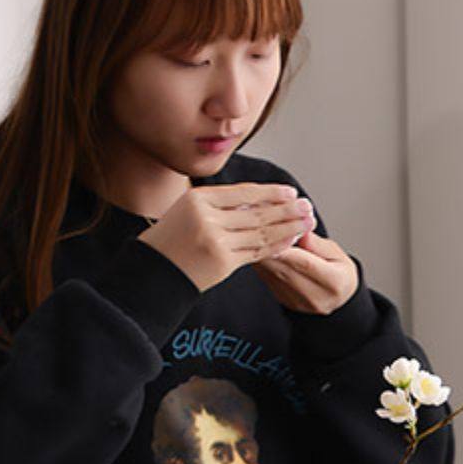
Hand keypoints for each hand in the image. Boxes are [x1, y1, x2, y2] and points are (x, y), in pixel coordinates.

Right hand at [138, 182, 314, 292]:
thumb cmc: (171, 239)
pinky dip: (276, 246)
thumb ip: (218, 203)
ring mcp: (215, 241)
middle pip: (256, 212)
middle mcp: (207, 218)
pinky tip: (291, 241)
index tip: (290, 192)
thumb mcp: (187, 209)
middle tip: (308, 207)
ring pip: (260, 232)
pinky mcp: (223, 262)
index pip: (243, 193)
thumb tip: (257, 199)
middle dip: (286, 210)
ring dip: (288, 227)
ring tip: (307, 223)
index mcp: (198, 199)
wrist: (154, 271)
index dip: (270, 193)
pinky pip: (257, 252)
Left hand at [255, 226, 360, 315]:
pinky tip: (259, 247)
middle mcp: (315, 296)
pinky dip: (263, 262)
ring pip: (273, 274)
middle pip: (286, 270)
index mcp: (335, 282)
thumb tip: (301, 232)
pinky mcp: (283, 300)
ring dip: (263, 254)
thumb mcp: (337, 254)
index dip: (288, 250)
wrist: (335, 301)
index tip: (274, 235)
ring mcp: (297, 301)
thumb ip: (317, 244)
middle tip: (259, 229)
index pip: (307, 264)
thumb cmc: (339, 274)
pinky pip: (268, 278)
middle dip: (270, 248)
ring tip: (257, 234)